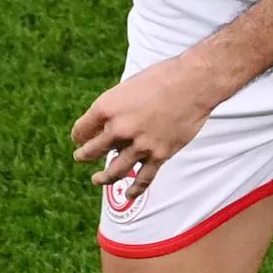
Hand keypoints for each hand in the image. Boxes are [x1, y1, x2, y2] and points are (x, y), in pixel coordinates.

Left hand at [72, 53, 224, 207]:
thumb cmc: (163, 77)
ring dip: (102, 178)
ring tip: (97, 179)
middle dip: (84, 155)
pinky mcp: (159, 155)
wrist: (194, 83)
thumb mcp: (128, 86)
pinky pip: (143, 178)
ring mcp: (139, 145)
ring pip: (114, 170)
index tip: (80, 138)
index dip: (79, 135)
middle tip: (81, 157)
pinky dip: (135, 189)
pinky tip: (128, 195)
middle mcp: (118, 129)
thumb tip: (111, 121)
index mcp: (106, 108)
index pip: (81, 130)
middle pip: (92, 151)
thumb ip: (117, 107)